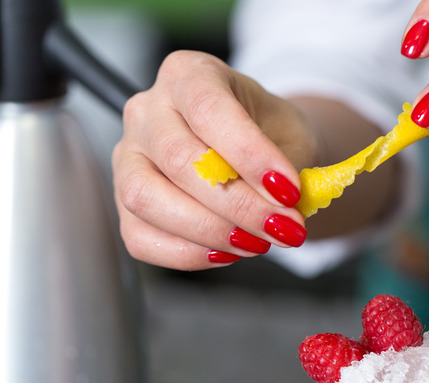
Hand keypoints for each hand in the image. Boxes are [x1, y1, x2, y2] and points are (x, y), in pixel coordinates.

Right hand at [114, 51, 312, 269]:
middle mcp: (148, 108)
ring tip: (256, 242)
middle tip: (283, 227)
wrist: (258, 153)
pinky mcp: (124, 202)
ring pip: (147, 198)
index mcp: (189, 74)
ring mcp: (128, 155)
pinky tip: (227, 252)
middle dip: (239, 204)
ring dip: (210, 231)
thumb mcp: (293, 136)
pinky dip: (187, 253)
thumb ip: (291, 168)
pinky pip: (140, 237)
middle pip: (179, 159)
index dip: (251, 155)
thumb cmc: (271, 134)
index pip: (210, 110)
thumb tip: (286, 211)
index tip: (289, 191)